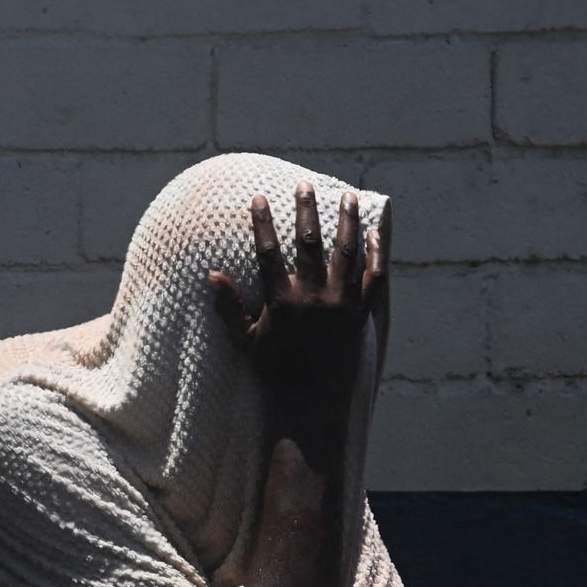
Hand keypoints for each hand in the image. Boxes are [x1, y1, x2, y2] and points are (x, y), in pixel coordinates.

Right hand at [207, 182, 385, 396]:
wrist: (313, 401)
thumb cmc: (275, 370)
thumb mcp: (245, 340)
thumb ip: (229, 306)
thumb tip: (210, 274)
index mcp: (282, 302)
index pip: (268, 252)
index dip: (262, 222)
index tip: (259, 198)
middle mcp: (313, 298)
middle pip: (309, 243)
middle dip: (306, 210)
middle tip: (304, 185)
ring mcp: (341, 305)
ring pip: (346, 252)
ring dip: (346, 222)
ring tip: (346, 197)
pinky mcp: (361, 314)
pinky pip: (374, 277)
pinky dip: (376, 254)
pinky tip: (373, 234)